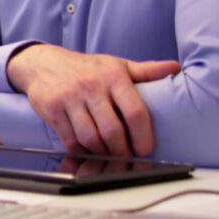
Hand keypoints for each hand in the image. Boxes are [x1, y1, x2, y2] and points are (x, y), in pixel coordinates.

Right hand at [6, 44, 174, 156]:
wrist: (43, 63)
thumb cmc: (86, 68)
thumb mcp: (117, 65)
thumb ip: (146, 71)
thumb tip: (175, 68)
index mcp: (113, 76)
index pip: (135, 111)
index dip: (143, 136)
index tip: (145, 148)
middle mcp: (91, 86)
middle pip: (112, 131)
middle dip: (122, 150)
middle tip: (126, 155)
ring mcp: (70, 98)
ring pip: (91, 138)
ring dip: (102, 152)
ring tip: (108, 152)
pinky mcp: (53, 110)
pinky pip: (71, 140)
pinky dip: (82, 150)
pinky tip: (88, 147)